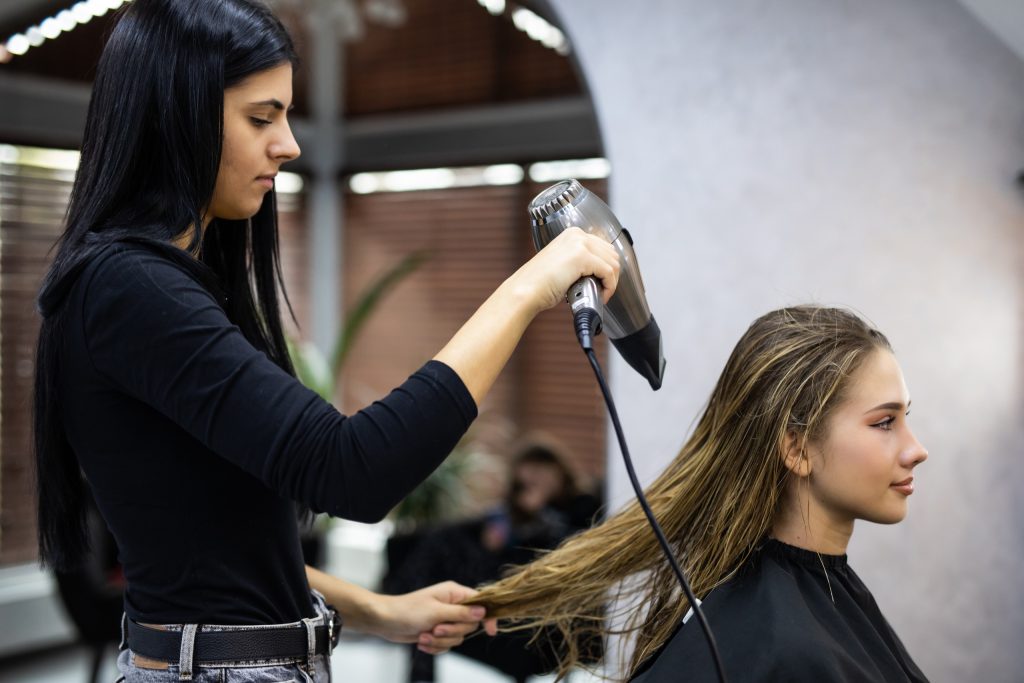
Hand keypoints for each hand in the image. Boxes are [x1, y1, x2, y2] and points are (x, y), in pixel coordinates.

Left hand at [370, 581, 492, 653]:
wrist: (385, 621)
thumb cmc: (408, 611)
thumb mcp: (436, 612)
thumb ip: (460, 613)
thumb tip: (483, 612)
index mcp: (454, 593)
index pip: (480, 602)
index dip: (488, 615)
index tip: (491, 630)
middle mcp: (452, 605)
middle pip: (469, 624)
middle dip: (452, 631)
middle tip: (435, 629)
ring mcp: (445, 619)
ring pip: (457, 637)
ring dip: (440, 641)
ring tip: (424, 635)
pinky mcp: (437, 631)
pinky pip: (447, 645)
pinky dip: (434, 647)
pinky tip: (421, 642)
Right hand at [506, 227, 619, 315]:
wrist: (526, 291)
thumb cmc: (540, 284)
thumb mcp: (563, 265)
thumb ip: (580, 262)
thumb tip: (600, 273)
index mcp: (572, 234)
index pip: (604, 248)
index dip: (607, 268)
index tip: (601, 283)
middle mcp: (577, 235)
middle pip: (612, 254)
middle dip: (611, 275)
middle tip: (601, 291)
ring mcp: (580, 244)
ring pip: (613, 263)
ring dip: (611, 282)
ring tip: (600, 295)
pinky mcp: (582, 257)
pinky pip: (609, 272)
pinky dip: (609, 287)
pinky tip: (600, 296)